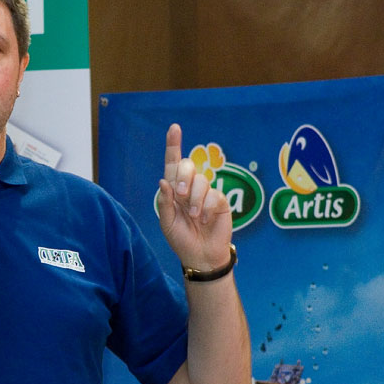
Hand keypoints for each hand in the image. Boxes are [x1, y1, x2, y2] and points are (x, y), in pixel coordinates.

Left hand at [157, 123, 232, 270]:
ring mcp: (206, 193)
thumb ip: (164, 203)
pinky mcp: (220, 202)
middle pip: (187, 166)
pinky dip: (206, 208)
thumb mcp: (167, 223)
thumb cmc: (181, 239)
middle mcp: (189, 188)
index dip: (173, 145)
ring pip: (201, 181)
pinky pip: (214, 195)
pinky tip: (205, 220)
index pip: (173, 164)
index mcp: (174, 190)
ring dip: (195, 200)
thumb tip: (163, 181)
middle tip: (181, 195)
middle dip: (183, 177)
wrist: (200, 256)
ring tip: (194, 217)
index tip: (174, 128)